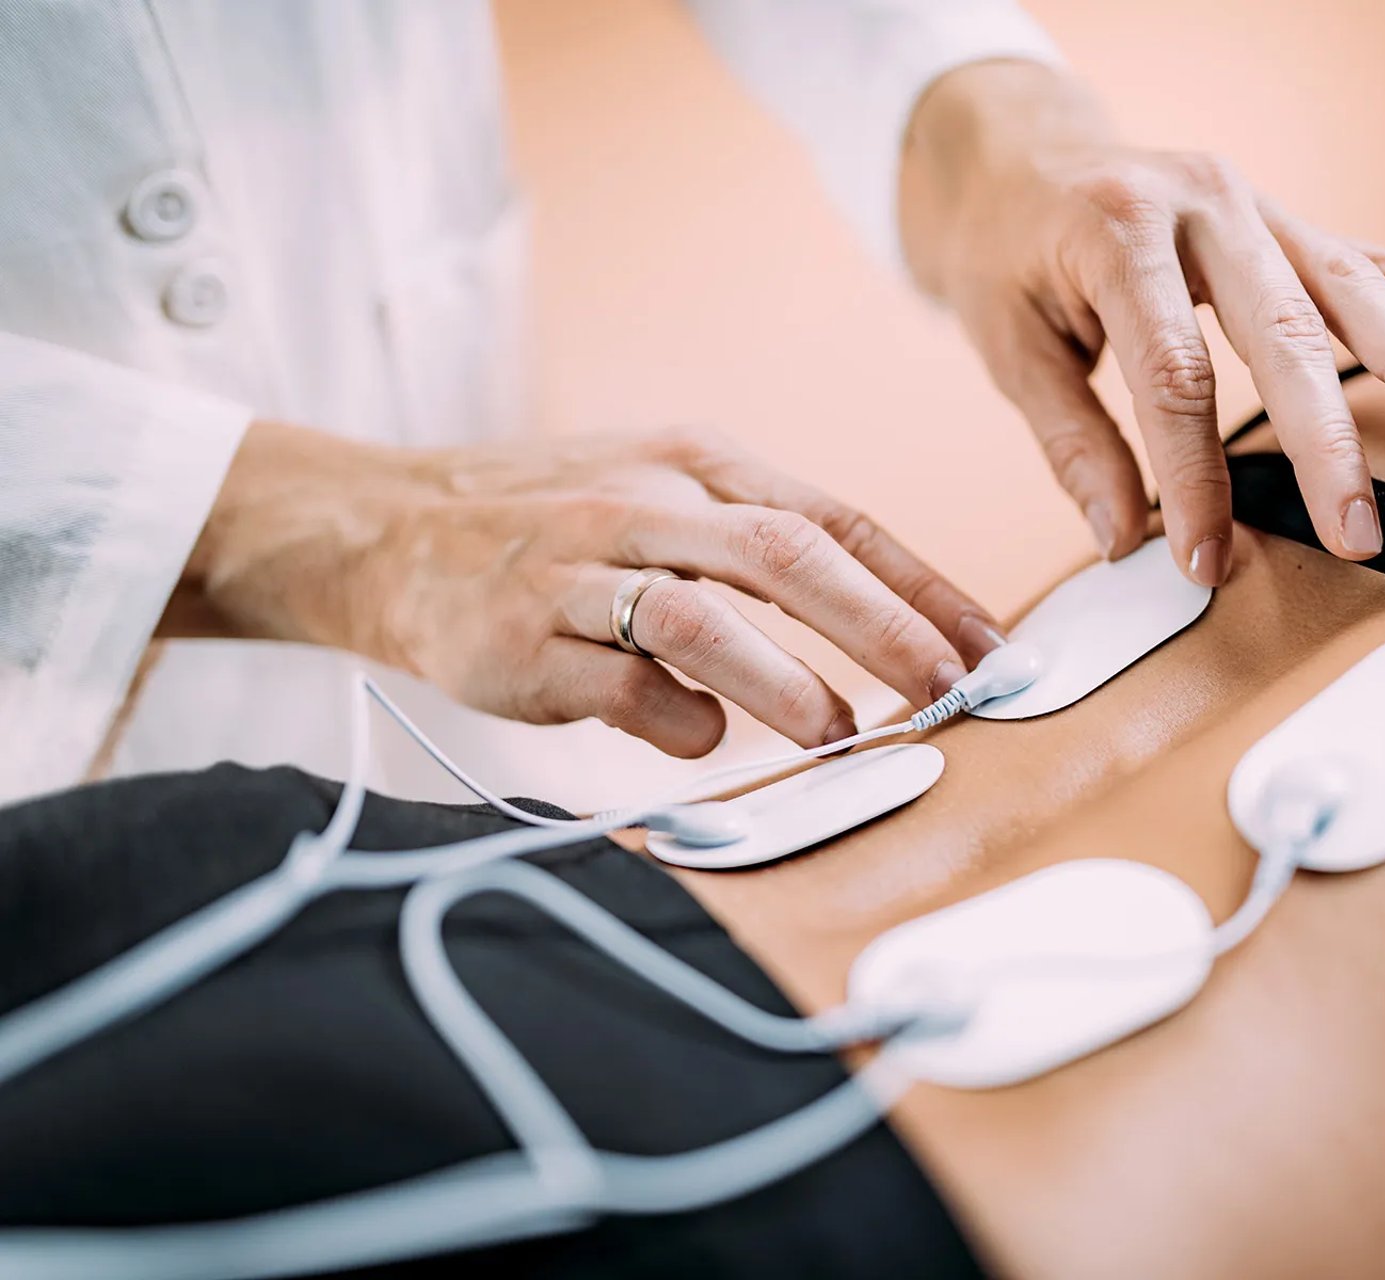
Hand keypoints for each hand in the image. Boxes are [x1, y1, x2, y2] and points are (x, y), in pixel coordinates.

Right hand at [171, 422, 1003, 755]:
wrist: (382, 532)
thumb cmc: (546, 525)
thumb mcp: (656, 496)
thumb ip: (750, 551)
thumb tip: (861, 641)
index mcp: (694, 462)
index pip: (833, 517)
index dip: (920, 583)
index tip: (985, 644)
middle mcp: (642, 500)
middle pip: (788, 553)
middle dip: (885, 626)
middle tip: (948, 690)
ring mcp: (577, 568)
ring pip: (703, 614)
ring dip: (786, 680)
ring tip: (841, 730)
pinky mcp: (518, 639)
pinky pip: (617, 684)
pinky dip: (675, 720)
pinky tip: (700, 739)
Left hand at [900, 61, 1384, 582]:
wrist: (1016, 163)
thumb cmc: (1008, 257)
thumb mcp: (1009, 345)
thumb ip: (1070, 443)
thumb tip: (1122, 538)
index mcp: (1117, 231)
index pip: (1172, 373)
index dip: (1191, 476)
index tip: (1203, 560)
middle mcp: (1200, 203)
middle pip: (1279, 332)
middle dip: (1324, 441)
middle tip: (1357, 530)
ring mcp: (1253, 204)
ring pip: (1345, 287)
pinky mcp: (1283, 220)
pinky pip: (1370, 259)